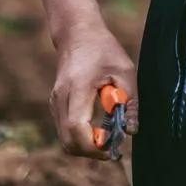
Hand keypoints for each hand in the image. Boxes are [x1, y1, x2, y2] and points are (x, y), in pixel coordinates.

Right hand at [50, 22, 138, 160]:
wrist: (77, 34)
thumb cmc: (103, 49)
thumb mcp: (125, 70)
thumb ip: (129, 101)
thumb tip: (130, 131)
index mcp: (77, 88)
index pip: (76, 128)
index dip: (93, 146)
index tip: (112, 148)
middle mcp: (60, 98)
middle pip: (68, 141)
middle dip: (90, 151)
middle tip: (112, 147)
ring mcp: (55, 102)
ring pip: (65, 139)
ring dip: (86, 145)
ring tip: (107, 135)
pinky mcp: (56, 105)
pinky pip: (65, 130)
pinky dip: (80, 136)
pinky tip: (98, 128)